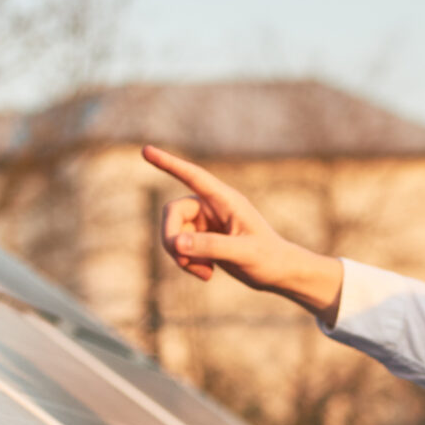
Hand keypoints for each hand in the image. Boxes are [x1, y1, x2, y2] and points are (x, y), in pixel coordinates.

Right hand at [143, 145, 346, 315]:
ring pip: (173, 233)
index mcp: (224, 199)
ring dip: (180, 256)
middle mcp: (211, 206)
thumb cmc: (268, 259)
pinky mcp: (202, 239)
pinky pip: (180, 248)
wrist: (278, 273)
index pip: (192, 175)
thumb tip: (176, 243)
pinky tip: (208, 274)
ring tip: (205, 273)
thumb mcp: (242, 253)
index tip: (145, 150)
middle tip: (182, 260)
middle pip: (172, 213)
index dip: (168, 163)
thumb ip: (210, 246)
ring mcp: (205, 223)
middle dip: (170, 238)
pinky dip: (187, 263)